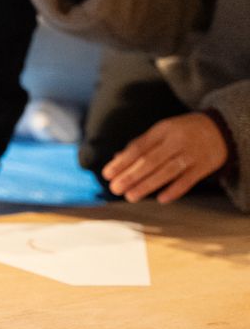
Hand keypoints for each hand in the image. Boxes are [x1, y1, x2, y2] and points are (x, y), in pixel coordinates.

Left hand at [103, 112, 228, 203]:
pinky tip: (161, 199)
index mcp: (163, 130)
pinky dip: (175, 190)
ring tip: (130, 196)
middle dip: (131, 176)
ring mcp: (192, 154)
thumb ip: (140, 144)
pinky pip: (188, 180)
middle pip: (151, 161)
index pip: (138, 148)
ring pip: (167, 172)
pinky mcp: (204, 166)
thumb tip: (116, 159)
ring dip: (147, 185)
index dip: (122, 162)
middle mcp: (177, 141)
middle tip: (115, 189)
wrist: (221, 129)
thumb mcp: (162, 130)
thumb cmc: (182, 131)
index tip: (107, 174)